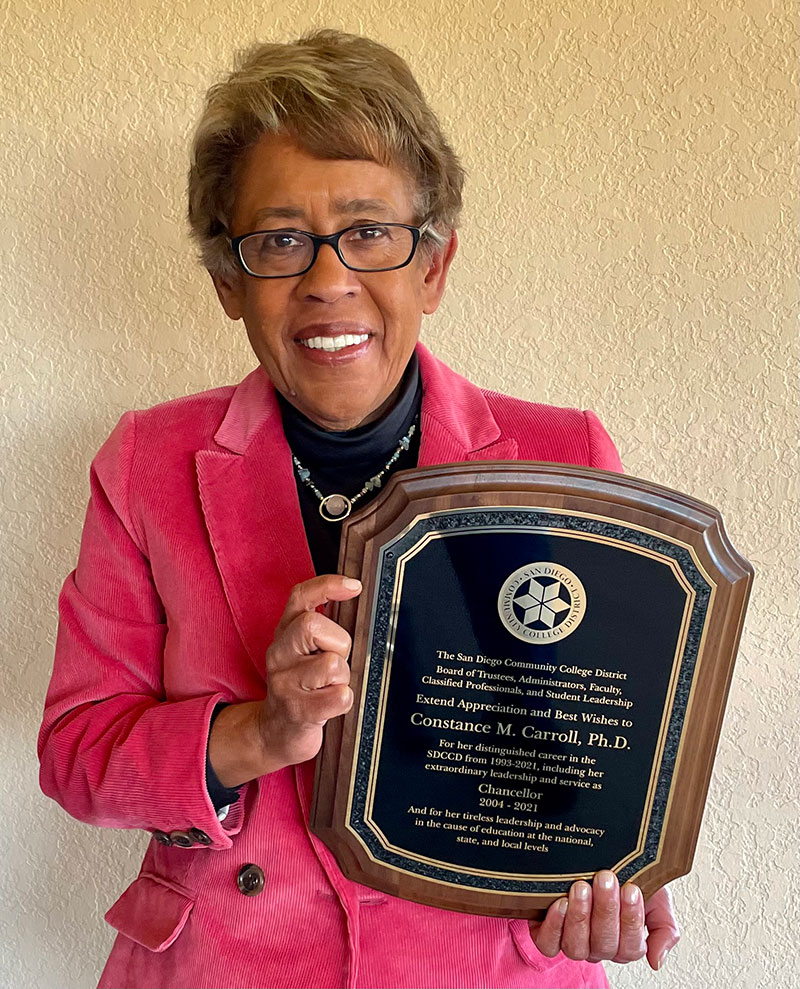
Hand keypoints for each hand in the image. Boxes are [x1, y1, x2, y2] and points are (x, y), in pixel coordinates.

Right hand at [208, 574, 360, 785]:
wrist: (274, 733)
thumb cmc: (300, 687)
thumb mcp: (302, 651)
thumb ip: (321, 626)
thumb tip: (354, 595)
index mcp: (284, 634)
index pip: (300, 597)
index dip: (327, 586)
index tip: (355, 586)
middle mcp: (279, 654)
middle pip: (313, 626)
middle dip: (338, 642)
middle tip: (335, 660)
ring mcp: (285, 684)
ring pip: (332, 664)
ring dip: (343, 677)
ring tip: (329, 687)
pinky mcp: (298, 711)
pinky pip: (339, 697)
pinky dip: (343, 701)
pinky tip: (329, 705)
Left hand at [530, 873, 679, 969]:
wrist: (599, 855)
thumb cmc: (627, 876)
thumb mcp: (656, 896)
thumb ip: (664, 928)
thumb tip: (656, 960)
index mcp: (625, 942)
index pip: (631, 946)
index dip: (631, 919)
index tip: (631, 888)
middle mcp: (598, 946)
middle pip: (604, 945)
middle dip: (606, 910)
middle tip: (605, 879)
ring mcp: (573, 941)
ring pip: (577, 947)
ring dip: (580, 916)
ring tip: (582, 887)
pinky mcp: (548, 933)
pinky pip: (549, 944)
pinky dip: (555, 926)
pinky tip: (561, 903)